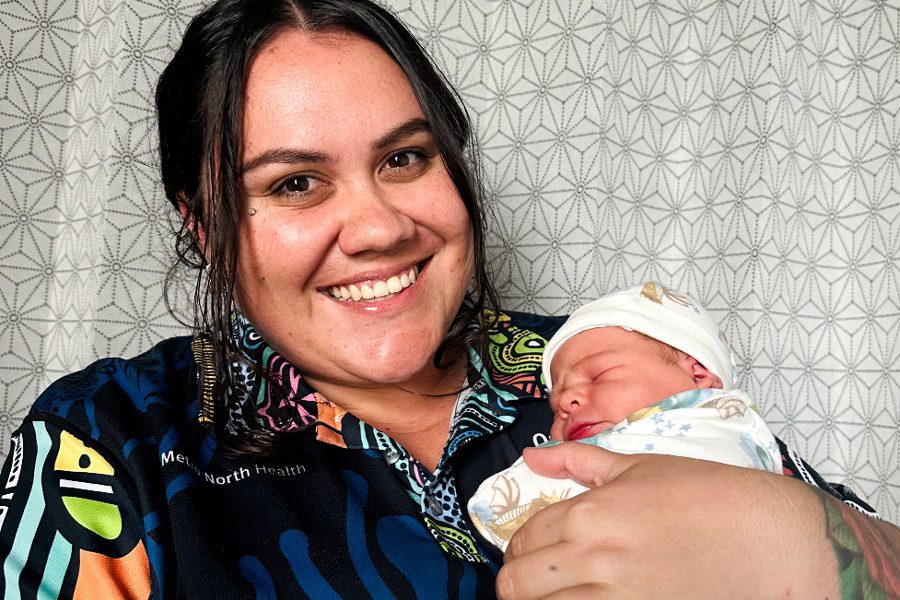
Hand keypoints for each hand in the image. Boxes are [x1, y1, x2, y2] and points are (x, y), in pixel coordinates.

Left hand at [496, 443, 839, 598]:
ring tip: (559, 593)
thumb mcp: (637, 466)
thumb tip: (532, 456)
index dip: (519, 547)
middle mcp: (593, 557)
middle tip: (536, 580)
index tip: (530, 552)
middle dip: (518, 582)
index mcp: (588, 514)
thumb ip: (576, 461)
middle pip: (519, 583)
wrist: (766, 536)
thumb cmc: (706, 495)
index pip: (524, 538)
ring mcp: (616, 598)